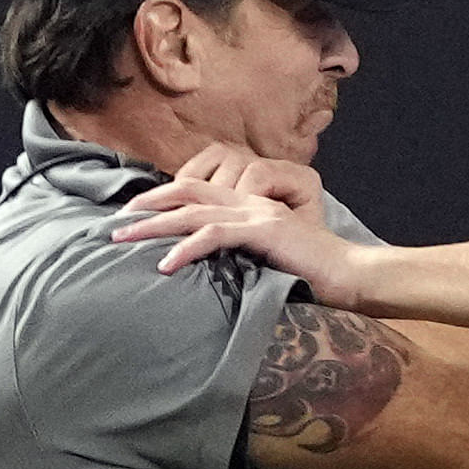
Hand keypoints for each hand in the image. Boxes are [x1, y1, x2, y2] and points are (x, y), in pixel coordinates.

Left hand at [114, 150, 384, 307]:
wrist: (354, 275)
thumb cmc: (317, 276)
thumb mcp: (271, 261)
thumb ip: (243, 256)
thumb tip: (211, 273)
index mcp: (252, 206)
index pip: (197, 192)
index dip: (161, 200)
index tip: (133, 217)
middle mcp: (251, 203)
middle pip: (186, 194)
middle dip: (146, 208)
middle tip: (114, 226)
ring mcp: (258, 215)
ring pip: (193, 212)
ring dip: (153, 226)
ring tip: (123, 240)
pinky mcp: (265, 232)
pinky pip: (215, 235)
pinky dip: (186, 248)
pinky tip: (165, 264)